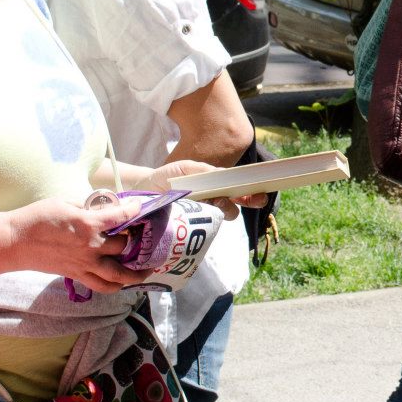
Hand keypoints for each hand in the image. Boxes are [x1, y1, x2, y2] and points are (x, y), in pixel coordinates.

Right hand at [13, 198, 138, 294]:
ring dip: (134, 274)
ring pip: (118, 275)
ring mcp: (84, 264)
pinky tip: (121, 281)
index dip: (134, 210)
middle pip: (124, 246)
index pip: (121, 217)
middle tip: (143, 236)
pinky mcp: (76, 275)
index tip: (139, 206)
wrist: (15, 242)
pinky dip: (114, 286)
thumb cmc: (37, 218)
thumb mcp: (65, 203)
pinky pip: (101, 286)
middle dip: (135, 240)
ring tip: (145, 271)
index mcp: (88, 224)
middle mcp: (91, 246)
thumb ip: (87, 207)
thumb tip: (102, 209)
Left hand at [146, 158, 261, 220]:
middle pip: (233, 209)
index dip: (252, 194)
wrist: (142, 192)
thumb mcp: (186, 168)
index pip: (240, 193)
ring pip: (221, 218)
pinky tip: (192, 213)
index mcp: (216, 188)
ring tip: (206, 200)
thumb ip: (205, 171)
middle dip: (239, 203)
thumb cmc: (167, 178)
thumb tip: (226, 175)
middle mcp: (212, 204)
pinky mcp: (190, 232)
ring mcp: (201, 219)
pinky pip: (204, 230)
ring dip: (218, 209)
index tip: (259, 195)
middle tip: (235, 198)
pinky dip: (203, 221)